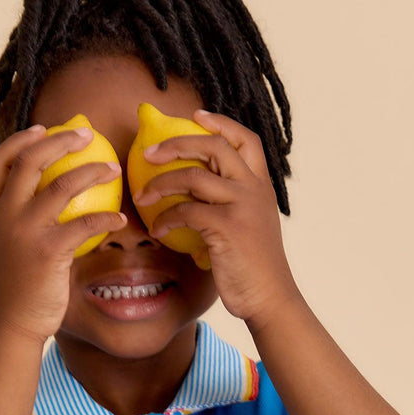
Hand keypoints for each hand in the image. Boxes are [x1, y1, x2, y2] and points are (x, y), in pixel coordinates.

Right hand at [0, 124, 125, 343]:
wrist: (9, 325)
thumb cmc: (14, 291)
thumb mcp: (6, 249)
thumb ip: (20, 224)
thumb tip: (50, 206)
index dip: (20, 140)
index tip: (43, 129)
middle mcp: (4, 215)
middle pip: (30, 160)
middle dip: (61, 140)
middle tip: (88, 136)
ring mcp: (24, 231)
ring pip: (62, 184)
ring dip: (93, 172)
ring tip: (114, 169)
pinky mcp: (48, 251)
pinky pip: (85, 224)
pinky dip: (107, 219)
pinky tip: (121, 222)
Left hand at [132, 110, 299, 328]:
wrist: (270, 298)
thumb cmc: (253, 267)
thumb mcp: (250, 226)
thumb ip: (231, 204)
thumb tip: (194, 194)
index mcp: (261, 186)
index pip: (246, 139)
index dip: (220, 123)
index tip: (195, 116)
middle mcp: (254, 190)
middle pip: (214, 146)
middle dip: (176, 144)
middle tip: (148, 153)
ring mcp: (242, 206)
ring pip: (194, 176)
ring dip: (161, 184)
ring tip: (143, 197)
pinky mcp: (228, 227)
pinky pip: (187, 212)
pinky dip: (166, 220)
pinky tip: (159, 232)